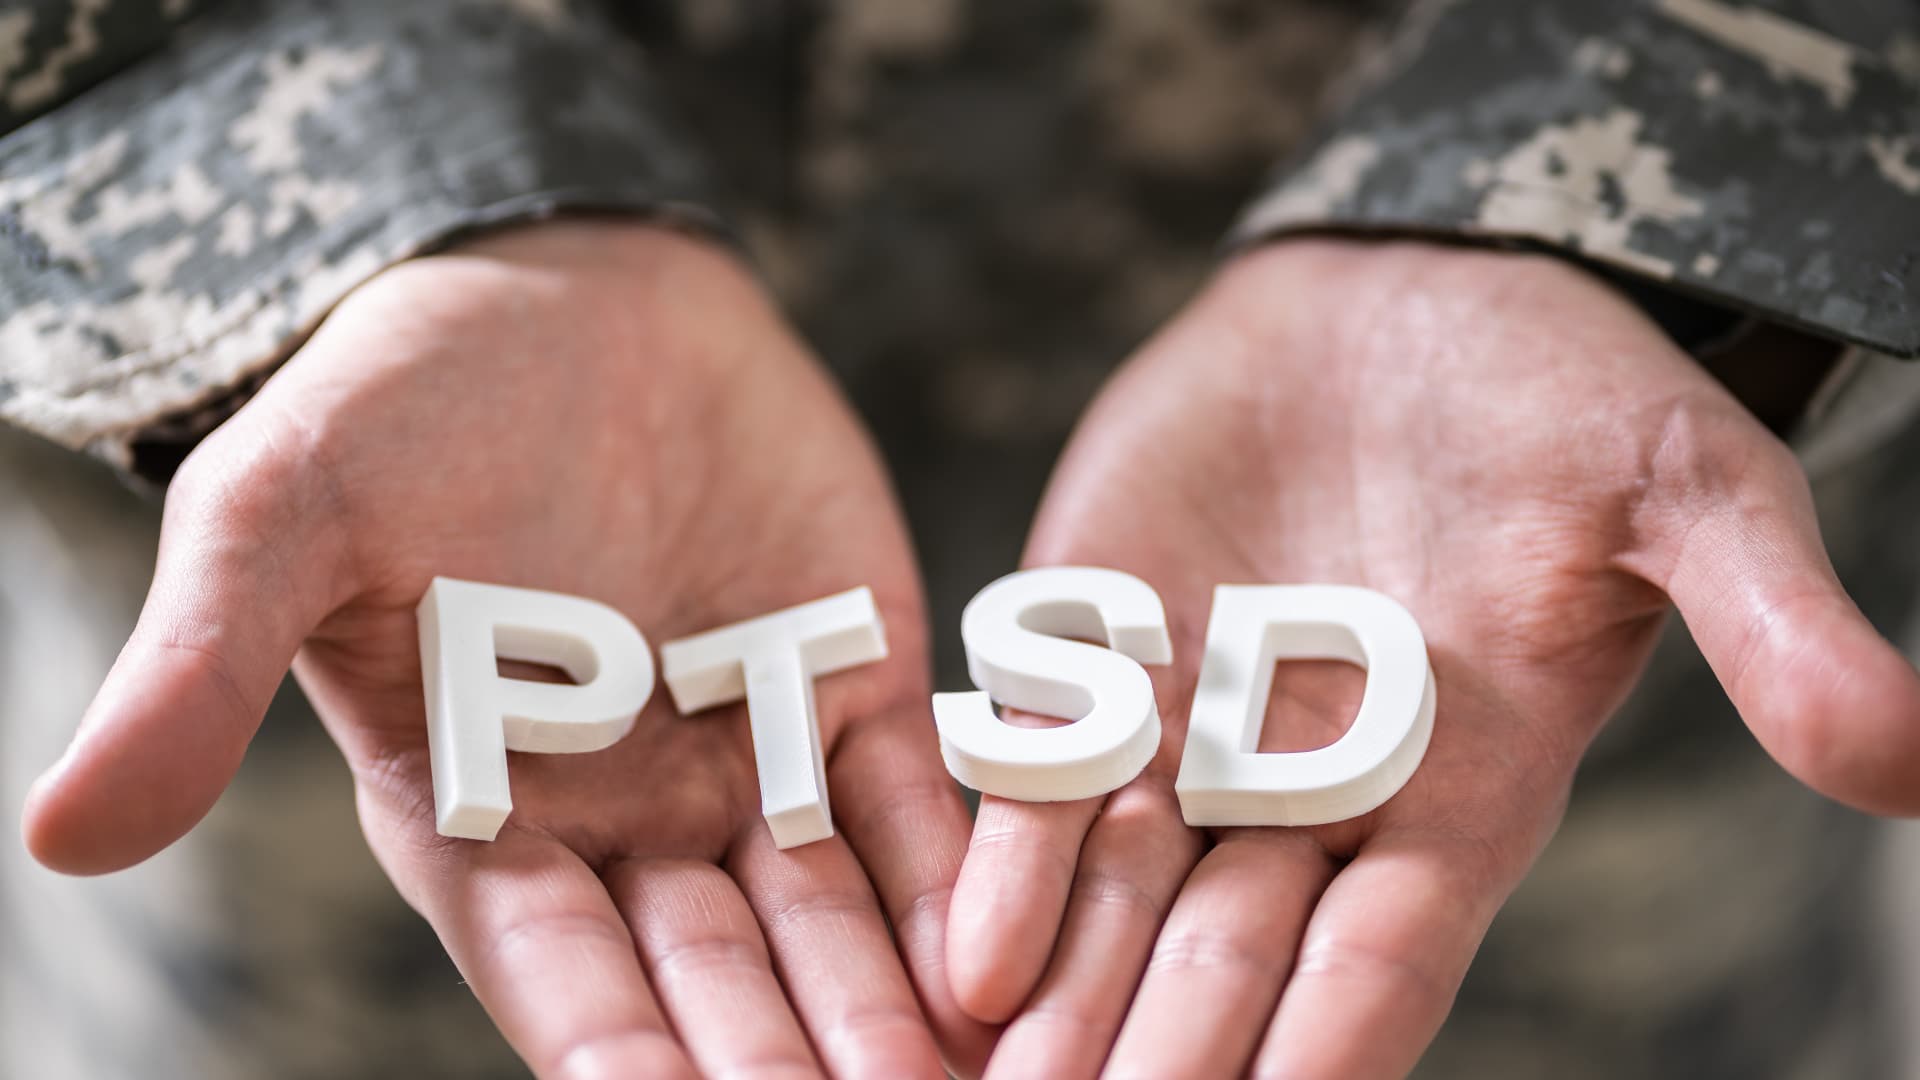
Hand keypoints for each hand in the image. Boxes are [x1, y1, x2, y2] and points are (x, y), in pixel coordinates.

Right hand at [23, 222, 991, 1077]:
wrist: (570, 281)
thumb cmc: (408, 392)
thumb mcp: (288, 513)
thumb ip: (202, 665)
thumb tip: (59, 831)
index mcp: (486, 818)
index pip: (562, 982)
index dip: (625, 1061)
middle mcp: (627, 822)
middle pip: (716, 986)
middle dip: (782, 1066)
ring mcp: (751, 759)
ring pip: (829, 921)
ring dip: (887, 1012)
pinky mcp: (854, 682)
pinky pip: (917, 802)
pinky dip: (964, 878)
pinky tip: (1009, 957)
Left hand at [946, 238, 1919, 1077]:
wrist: (1408, 294)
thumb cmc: (1565, 393)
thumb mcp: (1688, 494)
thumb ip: (1768, 629)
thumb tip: (1907, 763)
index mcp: (1459, 787)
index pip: (1389, 955)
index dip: (1332, 1044)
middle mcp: (1312, 786)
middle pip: (1235, 956)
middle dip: (1170, 1051)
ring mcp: (1191, 723)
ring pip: (1121, 890)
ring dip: (1070, 998)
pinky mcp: (1099, 644)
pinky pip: (1041, 768)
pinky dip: (1006, 859)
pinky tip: (965, 958)